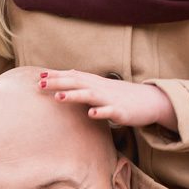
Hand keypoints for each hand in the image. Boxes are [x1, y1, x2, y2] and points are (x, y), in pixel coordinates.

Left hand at [40, 69, 177, 128]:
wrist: (150, 101)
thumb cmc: (122, 95)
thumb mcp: (101, 86)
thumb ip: (84, 81)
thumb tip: (67, 74)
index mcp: (95, 83)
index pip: (73, 76)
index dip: (56, 76)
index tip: (38, 76)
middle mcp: (101, 88)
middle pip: (78, 82)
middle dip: (59, 83)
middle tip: (40, 84)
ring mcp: (111, 99)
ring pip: (90, 95)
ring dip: (74, 95)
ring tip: (58, 97)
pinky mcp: (121, 111)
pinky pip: (110, 112)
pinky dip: (100, 112)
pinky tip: (91, 114)